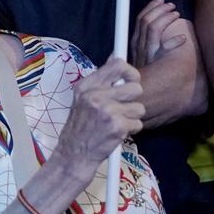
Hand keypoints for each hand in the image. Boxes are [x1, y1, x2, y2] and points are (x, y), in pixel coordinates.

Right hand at [55, 57, 145, 175]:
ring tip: (116, 122)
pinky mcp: (117, 126)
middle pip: (135, 87)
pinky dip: (130, 130)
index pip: (117, 65)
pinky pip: (138, 123)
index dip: (130, 72)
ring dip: (132, 117)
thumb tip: (115, 59)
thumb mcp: (83, 99)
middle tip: (123, 108)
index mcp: (86, 86)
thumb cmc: (80, 127)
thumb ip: (101, 80)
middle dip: (133, 99)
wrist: (73, 154)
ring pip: (139, 107)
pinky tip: (116, 133)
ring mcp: (107, 111)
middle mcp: (95, 96)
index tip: (130, 80)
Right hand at [130, 0, 189, 65]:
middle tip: (172, 5)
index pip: (140, 18)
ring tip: (176, 14)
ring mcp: (147, 52)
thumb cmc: (145, 70)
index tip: (160, 0)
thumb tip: (152, 24)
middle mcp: (139, 44)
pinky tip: (182, 38)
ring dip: (166, 18)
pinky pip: (163, 49)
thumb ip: (144, 40)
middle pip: (146, 20)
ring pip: (153, 28)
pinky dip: (173, 42)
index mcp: (135, 40)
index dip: (150, 7)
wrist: (141, 89)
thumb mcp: (140, 53)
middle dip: (160, 9)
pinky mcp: (155, 61)